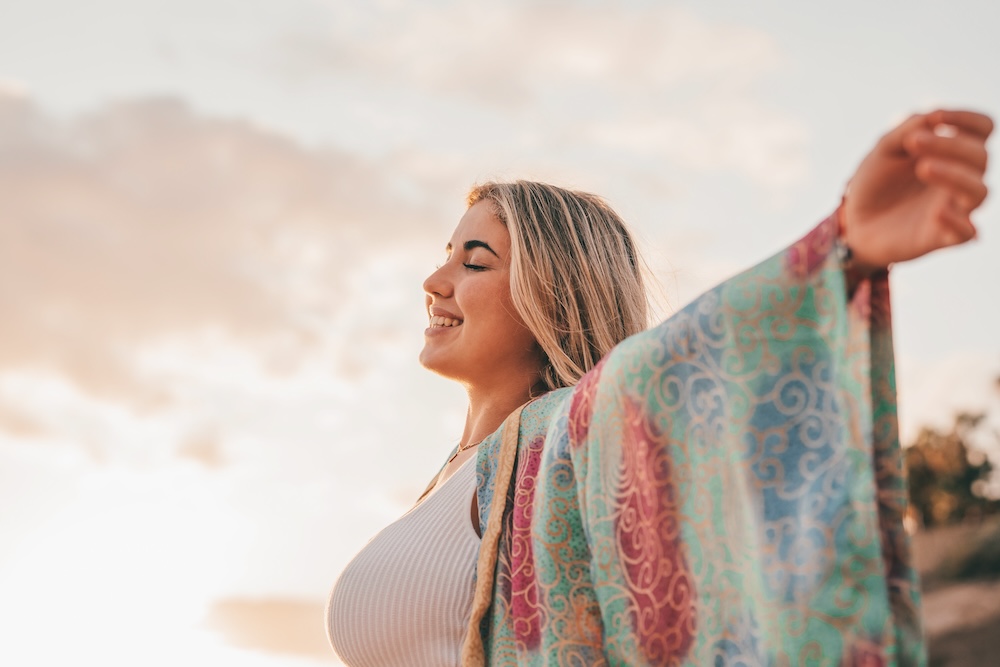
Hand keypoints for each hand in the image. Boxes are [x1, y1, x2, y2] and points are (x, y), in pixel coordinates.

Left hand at [842, 109, 992, 271]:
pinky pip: (966, 233)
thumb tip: (934, 116)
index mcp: (952, 154)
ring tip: (923, 167)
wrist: (854, 222)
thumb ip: (907, 130)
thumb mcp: (884, 150)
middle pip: (980, 157)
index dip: (968, 119)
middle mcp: (961, 179)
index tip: (937, 116)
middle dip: (950, 145)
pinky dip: (956, 221)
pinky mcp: (942, 238)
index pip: (982, 130)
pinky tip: (935, 213)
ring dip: (955, 176)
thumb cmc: (874, 182)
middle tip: (913, 143)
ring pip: (979, 191)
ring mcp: (955, 208)